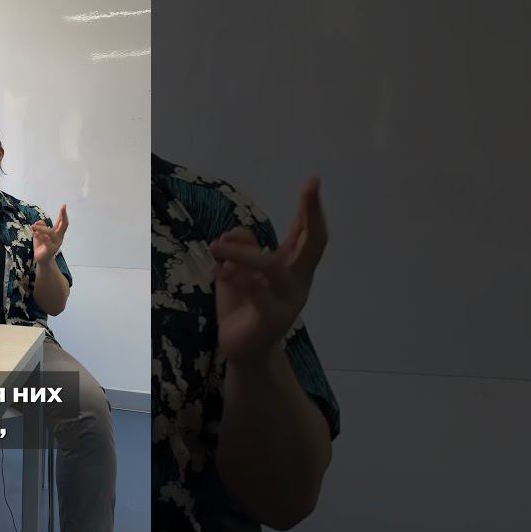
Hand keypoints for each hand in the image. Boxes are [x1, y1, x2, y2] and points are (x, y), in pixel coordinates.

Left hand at [32, 204, 68, 265]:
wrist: (42, 259)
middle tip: (62, 208)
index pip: (62, 222)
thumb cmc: (42, 245)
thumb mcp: (40, 234)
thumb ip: (41, 227)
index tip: (64, 205)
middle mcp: (59, 237)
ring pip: (51, 232)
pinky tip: (34, 233)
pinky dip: (39, 236)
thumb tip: (38, 221)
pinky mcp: (50, 249)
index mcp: (58, 233)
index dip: (63, 214)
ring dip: (41, 228)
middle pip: (64, 226)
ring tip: (33, 226)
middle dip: (63, 216)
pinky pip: (46, 240)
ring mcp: (56, 244)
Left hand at [209, 179, 327, 364]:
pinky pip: (256, 291)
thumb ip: (241, 247)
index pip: (307, 234)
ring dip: (243, 252)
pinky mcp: (271, 319)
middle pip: (313, 245)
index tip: (313, 182)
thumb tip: (234, 234)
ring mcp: (288, 301)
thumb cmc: (244, 305)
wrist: (244, 349)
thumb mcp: (238, 269)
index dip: (311, 209)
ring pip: (273, 266)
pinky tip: (219, 269)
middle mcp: (298, 282)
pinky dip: (235, 276)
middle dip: (312, 215)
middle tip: (309, 190)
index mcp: (293, 267)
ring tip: (217, 246)